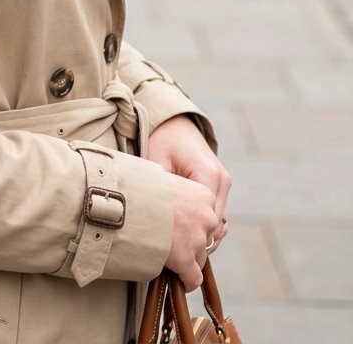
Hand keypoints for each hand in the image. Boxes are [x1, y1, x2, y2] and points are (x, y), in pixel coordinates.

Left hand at [147, 116, 231, 283]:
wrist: (174, 121)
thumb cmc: (161, 139)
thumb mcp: (156, 162)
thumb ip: (163, 192)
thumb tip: (156, 223)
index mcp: (208, 175)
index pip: (206, 220)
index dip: (191, 239)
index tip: (173, 252)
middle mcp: (221, 180)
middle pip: (215, 226)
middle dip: (197, 243)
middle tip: (175, 257)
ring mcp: (223, 183)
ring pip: (218, 224)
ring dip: (202, 236)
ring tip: (179, 248)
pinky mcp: (220, 185)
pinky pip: (216, 214)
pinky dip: (204, 225)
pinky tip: (185, 233)